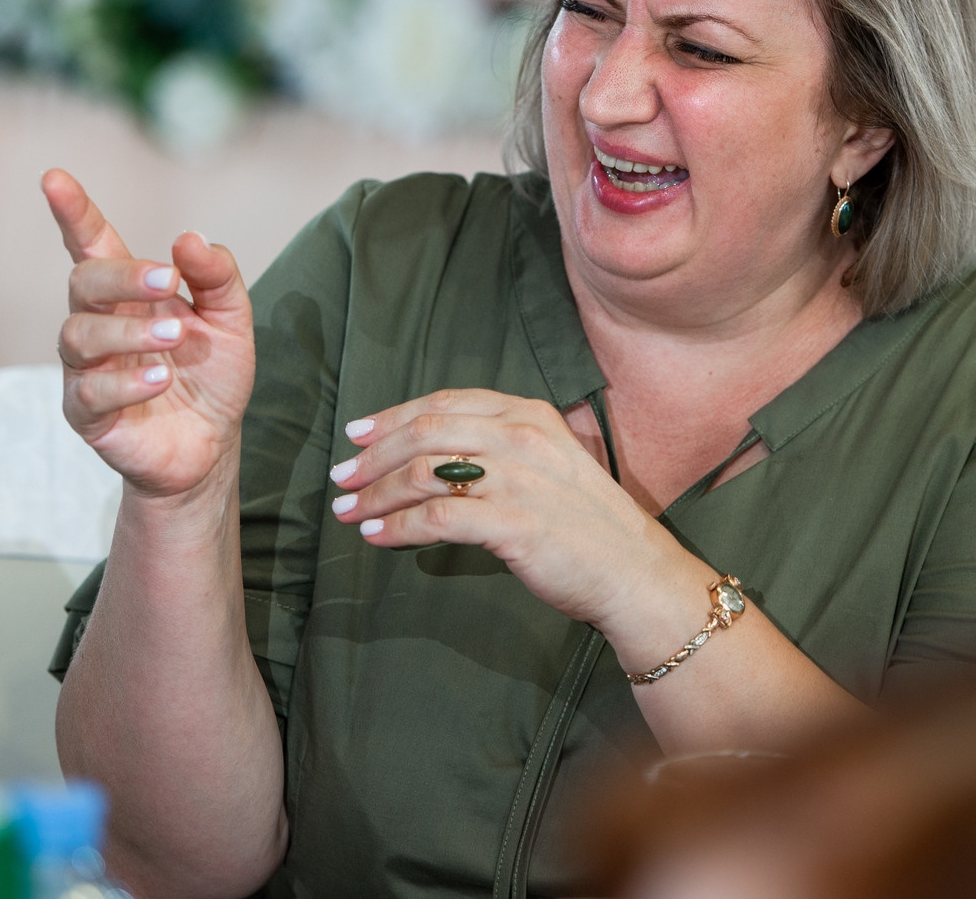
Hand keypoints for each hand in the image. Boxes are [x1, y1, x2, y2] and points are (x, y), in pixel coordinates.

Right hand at [44, 169, 256, 499]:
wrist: (212, 444)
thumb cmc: (212, 374)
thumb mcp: (230, 319)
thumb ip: (216, 276)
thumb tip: (189, 238)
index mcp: (129, 293)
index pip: (93, 244)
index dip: (74, 213)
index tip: (54, 179)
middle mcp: (99, 323)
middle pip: (83, 282)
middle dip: (122, 276)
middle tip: (168, 281)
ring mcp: (87, 369)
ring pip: (79, 335)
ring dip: (129, 331)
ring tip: (176, 337)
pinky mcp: (87, 413)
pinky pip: (91, 392)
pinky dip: (127, 381)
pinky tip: (162, 379)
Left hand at [329, 390, 702, 635]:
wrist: (635, 571)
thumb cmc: (590, 525)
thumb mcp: (552, 463)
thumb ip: (502, 449)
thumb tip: (436, 458)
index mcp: (530, 415)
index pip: (446, 403)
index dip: (394, 416)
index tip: (358, 433)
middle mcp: (521, 437)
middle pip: (425, 433)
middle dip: (373, 455)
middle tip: (341, 477)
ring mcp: (518, 478)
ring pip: (423, 473)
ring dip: (375, 493)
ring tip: (347, 511)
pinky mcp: (512, 522)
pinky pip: (436, 517)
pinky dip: (397, 526)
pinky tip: (375, 536)